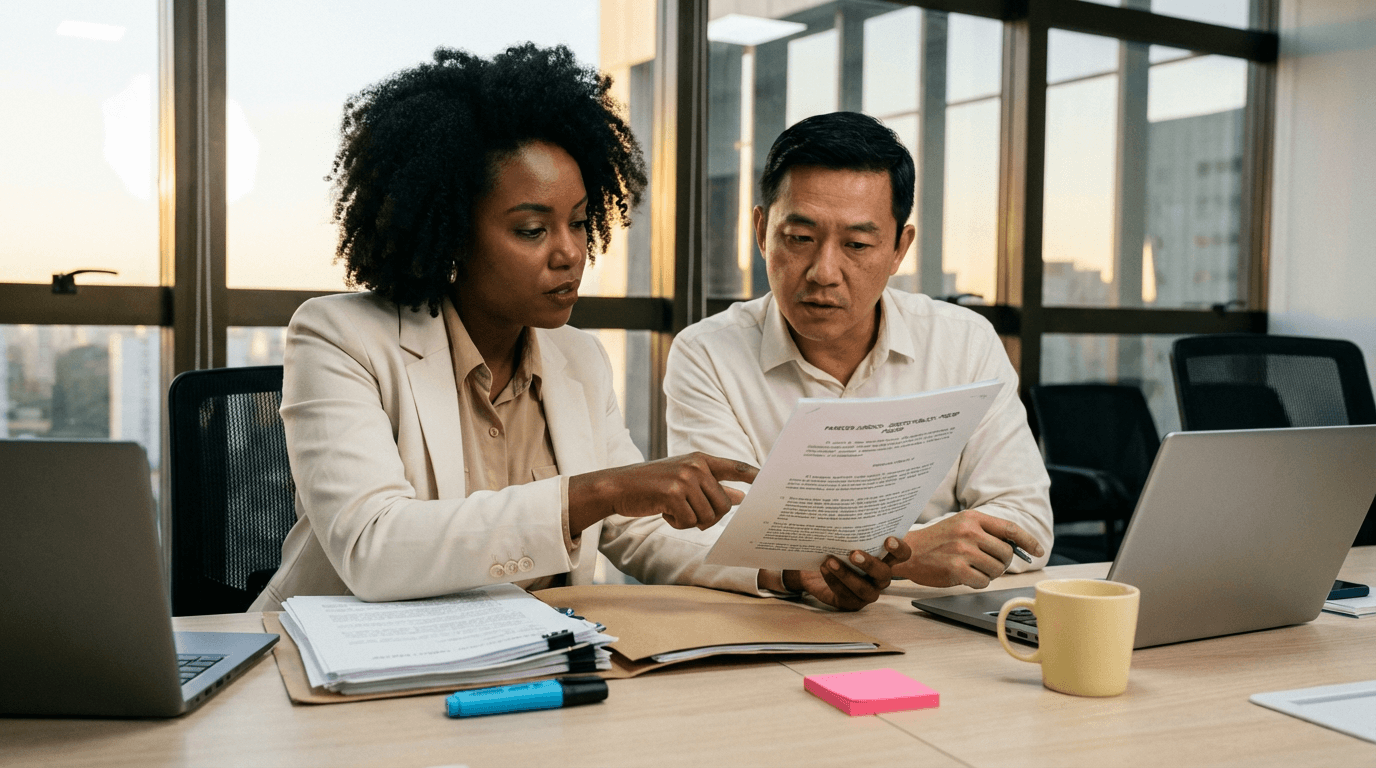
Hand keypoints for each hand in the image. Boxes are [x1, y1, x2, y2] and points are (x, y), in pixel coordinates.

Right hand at [568, 452, 757, 533]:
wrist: (618, 486)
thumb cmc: (653, 486)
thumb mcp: (684, 481)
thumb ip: (711, 487)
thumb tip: (740, 498)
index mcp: (701, 459)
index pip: (736, 466)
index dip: (755, 475)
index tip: (770, 482)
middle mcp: (696, 466)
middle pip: (724, 504)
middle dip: (709, 517)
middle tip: (687, 512)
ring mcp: (685, 478)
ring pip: (708, 516)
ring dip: (691, 521)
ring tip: (673, 509)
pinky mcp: (672, 493)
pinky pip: (689, 522)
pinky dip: (677, 523)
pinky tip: (664, 511)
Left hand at [782, 536, 911, 611]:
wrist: (817, 568)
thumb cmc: (837, 549)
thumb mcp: (845, 538)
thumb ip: (853, 529)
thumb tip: (846, 508)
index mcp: (885, 559)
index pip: (902, 555)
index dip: (899, 549)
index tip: (888, 540)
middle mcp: (880, 577)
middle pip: (883, 574)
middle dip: (869, 564)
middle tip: (854, 553)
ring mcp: (868, 592)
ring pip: (864, 589)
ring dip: (847, 575)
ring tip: (830, 561)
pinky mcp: (852, 602)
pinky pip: (846, 596)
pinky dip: (834, 581)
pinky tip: (823, 569)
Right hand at [892, 510, 1044, 588]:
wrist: (906, 551)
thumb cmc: (936, 541)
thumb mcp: (960, 526)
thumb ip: (985, 532)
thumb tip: (1016, 548)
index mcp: (973, 518)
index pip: (1010, 529)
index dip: (1028, 541)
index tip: (1038, 551)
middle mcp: (969, 532)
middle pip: (1006, 552)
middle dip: (1002, 562)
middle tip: (988, 564)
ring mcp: (962, 550)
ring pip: (997, 569)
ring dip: (990, 573)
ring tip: (973, 569)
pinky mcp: (956, 569)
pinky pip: (983, 581)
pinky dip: (978, 582)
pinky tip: (966, 577)